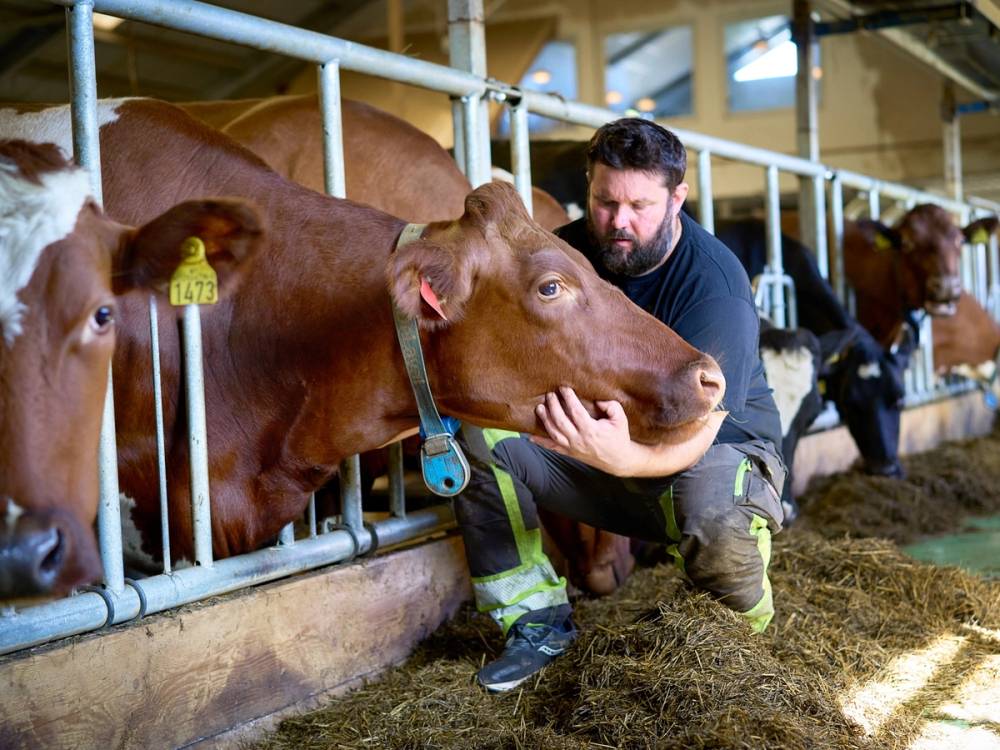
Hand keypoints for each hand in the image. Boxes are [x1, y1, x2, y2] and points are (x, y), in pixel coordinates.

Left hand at [531, 386, 726, 477]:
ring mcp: (572, 447)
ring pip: (553, 432)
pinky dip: (540, 441)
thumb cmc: (620, 436)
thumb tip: (597, 399)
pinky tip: (529, 435)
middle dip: (553, 405)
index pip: (574, 411)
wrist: (619, 460)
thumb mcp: (620, 419)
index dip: (567, 398)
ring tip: (540, 406)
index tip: (563, 387)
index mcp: (590, 429)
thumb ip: (610, 406)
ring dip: (545, 419)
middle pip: (560, 420)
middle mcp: (578, 439)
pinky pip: (552, 447)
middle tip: (550, 393)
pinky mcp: (569, 453)